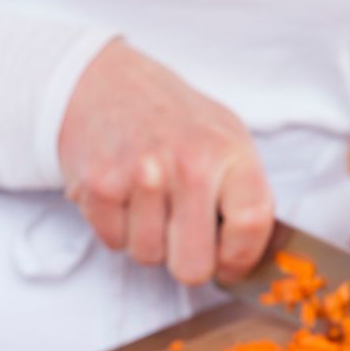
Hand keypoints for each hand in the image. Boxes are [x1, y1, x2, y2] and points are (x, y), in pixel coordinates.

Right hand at [58, 40, 274, 284]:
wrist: (105, 84)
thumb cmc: (170, 117)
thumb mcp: (226, 137)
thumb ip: (245, 193)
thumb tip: (249, 253)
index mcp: (228, 151)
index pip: (251, 226)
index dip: (240, 257)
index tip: (228, 260)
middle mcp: (188, 163)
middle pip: (193, 266)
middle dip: (187, 261)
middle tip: (182, 236)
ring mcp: (141, 175)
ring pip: (149, 257)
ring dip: (149, 240)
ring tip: (149, 203)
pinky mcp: (98, 186)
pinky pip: (114, 242)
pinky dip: (117, 228)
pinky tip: (124, 196)